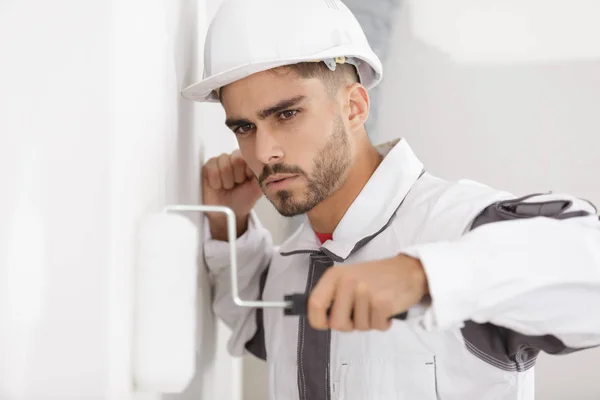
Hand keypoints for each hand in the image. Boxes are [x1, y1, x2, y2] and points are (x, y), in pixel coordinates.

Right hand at [202, 150, 261, 239]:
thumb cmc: (243, 199)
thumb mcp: (258, 189)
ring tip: (227, 186)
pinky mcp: (208, 166)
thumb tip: (264, 165)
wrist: (228, 213)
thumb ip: (262, 175)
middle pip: (236, 159)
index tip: (247, 180)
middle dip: (237, 177)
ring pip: (223, 163)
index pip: (249, 156)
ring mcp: (221, 161)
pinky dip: (216, 181)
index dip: (248, 171)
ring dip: (226, 181)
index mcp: (248, 161)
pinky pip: (211, 168)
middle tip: (236, 184)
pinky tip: (218, 186)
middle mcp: (234, 157)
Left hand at [307, 254, 428, 331]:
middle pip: (336, 323)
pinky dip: (383, 323)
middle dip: (349, 325)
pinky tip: (386, 310)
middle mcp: (347, 281)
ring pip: (359, 327)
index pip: (315, 304)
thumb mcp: (348, 279)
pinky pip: (376, 326)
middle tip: (360, 314)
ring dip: (369, 322)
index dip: (318, 320)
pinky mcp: (382, 302)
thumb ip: (333, 297)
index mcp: (334, 276)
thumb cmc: (376, 278)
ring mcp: (365, 291)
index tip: (327, 324)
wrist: (408, 270)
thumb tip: (321, 320)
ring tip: (376, 306)